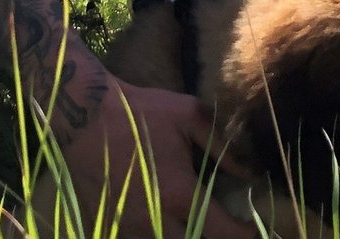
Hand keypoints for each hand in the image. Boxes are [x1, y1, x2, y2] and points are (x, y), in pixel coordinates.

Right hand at [54, 80, 254, 238]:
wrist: (84, 116)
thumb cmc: (140, 112)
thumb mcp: (189, 116)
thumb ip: (223, 147)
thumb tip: (250, 172)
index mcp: (180, 194)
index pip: (223, 232)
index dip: (245, 234)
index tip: (255, 229)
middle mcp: (156, 220)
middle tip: (225, 226)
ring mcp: (129, 227)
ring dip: (186, 235)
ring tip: (198, 223)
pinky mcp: (108, 226)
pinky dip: (157, 234)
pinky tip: (166, 222)